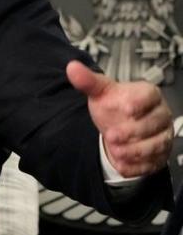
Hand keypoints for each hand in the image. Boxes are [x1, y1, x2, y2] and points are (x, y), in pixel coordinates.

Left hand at [66, 60, 172, 177]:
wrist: (118, 126)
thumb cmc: (114, 106)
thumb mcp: (100, 92)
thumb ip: (88, 81)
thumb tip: (72, 68)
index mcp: (148, 95)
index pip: (149, 95)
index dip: (139, 102)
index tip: (126, 108)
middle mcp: (160, 115)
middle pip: (153, 123)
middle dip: (132, 132)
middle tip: (112, 136)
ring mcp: (162, 136)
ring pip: (156, 145)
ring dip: (135, 151)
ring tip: (116, 151)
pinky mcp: (158, 155)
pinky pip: (152, 163)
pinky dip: (137, 166)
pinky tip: (122, 164)